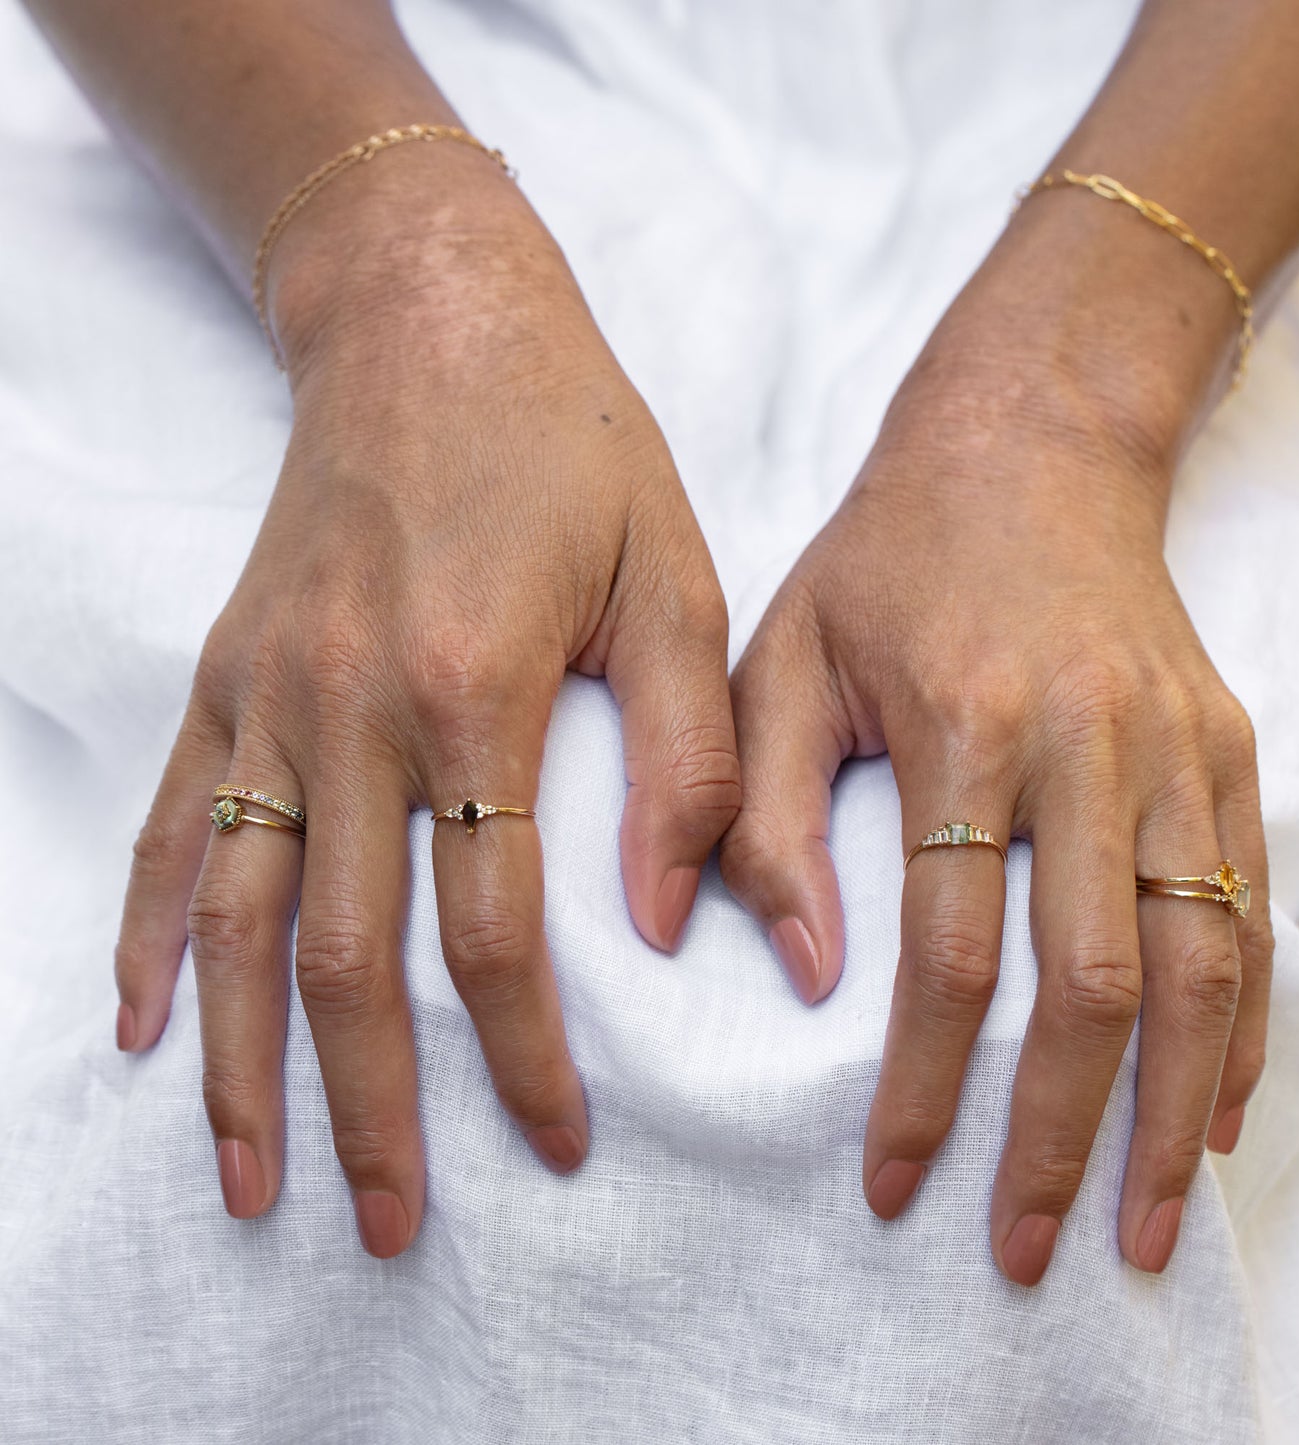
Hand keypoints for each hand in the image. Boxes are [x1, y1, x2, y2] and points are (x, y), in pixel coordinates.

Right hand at [111, 149, 739, 1254]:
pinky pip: (170, 827)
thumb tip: (669, 925)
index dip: (523, 1058)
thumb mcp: (674, 576)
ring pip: (231, 918)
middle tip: (391, 1229)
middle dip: (370, 1107)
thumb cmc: (572, 446)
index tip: (555, 1146)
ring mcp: (267, 695)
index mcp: (472, 684)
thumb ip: (684, 754)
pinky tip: (137, 1028)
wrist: (433, 319)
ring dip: (239, 1064)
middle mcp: (346, 705)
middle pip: (342, 957)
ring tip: (252, 1182)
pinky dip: (148, 936)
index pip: (492, 931)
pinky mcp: (226, 676)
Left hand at [720, 258, 1272, 1282]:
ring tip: (1140, 1231)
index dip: (927, 1085)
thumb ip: (758, 808)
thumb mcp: (780, 654)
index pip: (949, 949)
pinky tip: (1212, 1113)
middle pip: (1087, 982)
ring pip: (1196, 964)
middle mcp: (1090, 742)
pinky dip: (1240, 1027)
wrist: (1029, 447)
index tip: (895, 1184)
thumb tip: (796, 973)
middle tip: (1017, 1252)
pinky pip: (1250, 909)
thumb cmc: (885, 562)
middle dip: (1053, 1137)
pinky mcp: (1228, 747)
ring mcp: (1178, 747)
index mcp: (965, 718)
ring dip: (1168, 1113)